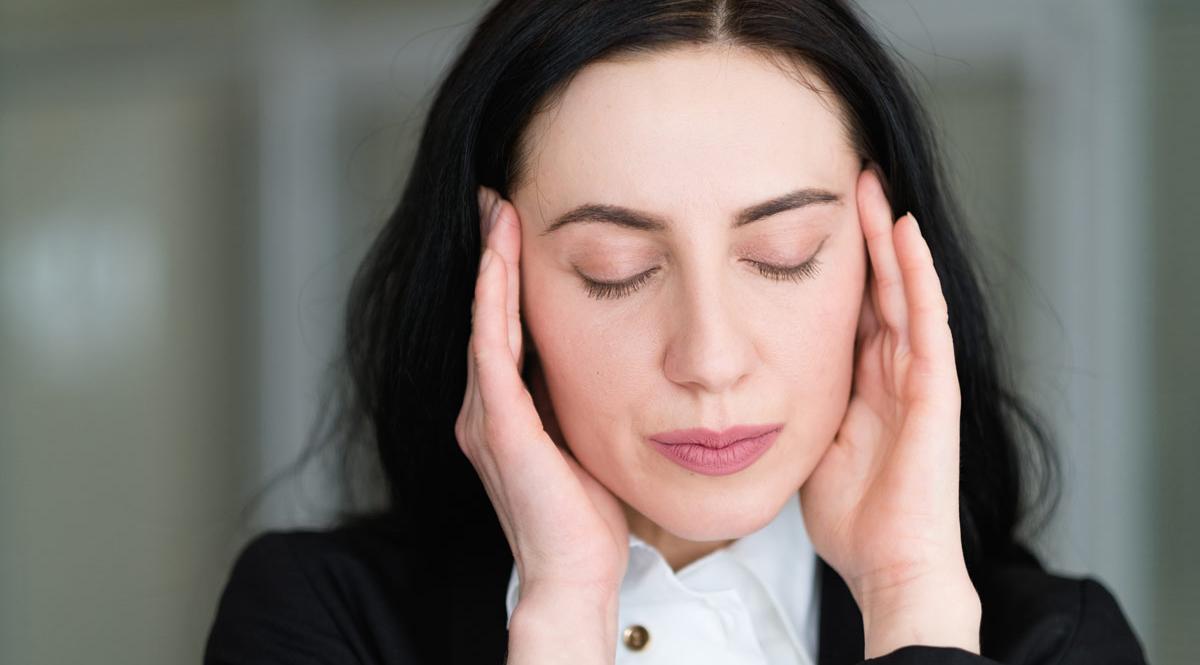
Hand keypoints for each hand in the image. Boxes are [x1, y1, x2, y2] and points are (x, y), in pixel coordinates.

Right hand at [455, 186, 628, 622]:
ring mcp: (486, 417)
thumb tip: (603, 350)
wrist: (576, 575)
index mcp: (503, 412)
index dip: (504, 276)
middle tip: (495, 201)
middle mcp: (484, 409)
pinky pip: (492, 352)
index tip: (513, 227)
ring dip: (490, 266)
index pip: (502, 327)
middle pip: (486, 315)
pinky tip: (500, 263)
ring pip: (485, 323)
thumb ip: (577, 397)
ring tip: (497, 215)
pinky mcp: (499, 428)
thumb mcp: (584, 437)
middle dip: (491, 256)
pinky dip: (494, 303)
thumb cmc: (587, 517)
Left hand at [799, 167, 979, 655]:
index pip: (853, 308)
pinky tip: (903, 232)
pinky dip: (916, 274)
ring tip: (873, 187)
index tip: (812, 219)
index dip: (839, 264)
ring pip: (905, 290)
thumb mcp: (810, 444)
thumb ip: (797, 406)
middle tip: (850, 180)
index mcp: (866, 384)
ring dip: (890, 237)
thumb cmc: (851, 518)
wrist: (888, 564)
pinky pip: (925, 319)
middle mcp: (896, 371)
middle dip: (865, 235)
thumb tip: (755, 384)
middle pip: (881, 287)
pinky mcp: (936, 388)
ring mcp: (920, 376)